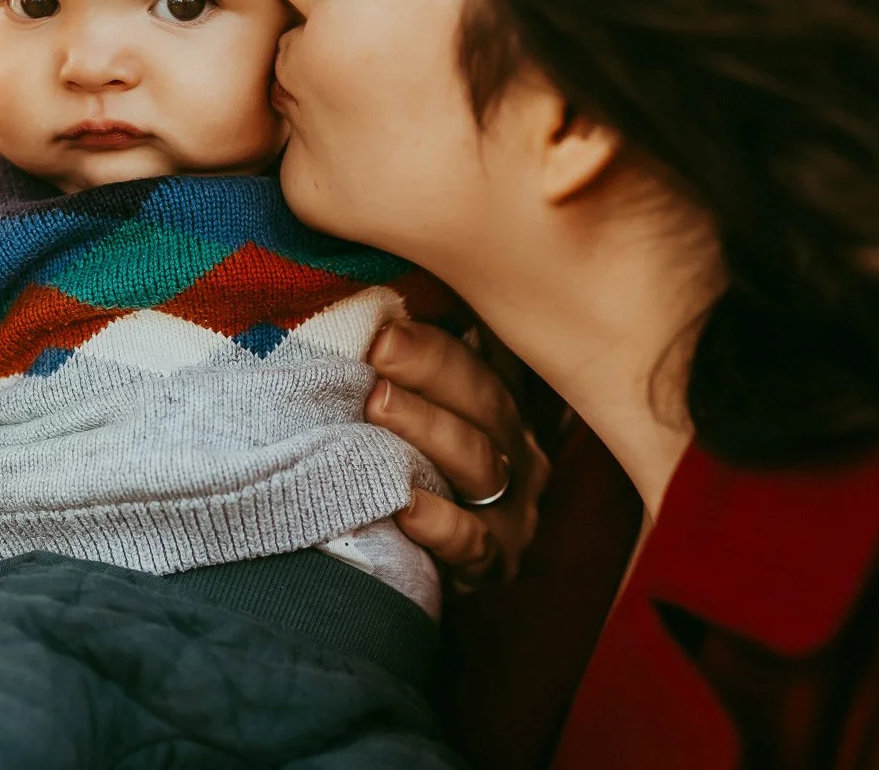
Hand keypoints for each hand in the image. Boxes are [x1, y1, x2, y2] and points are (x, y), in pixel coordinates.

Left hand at [367, 318, 549, 590]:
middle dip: (430, 367)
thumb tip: (362, 315)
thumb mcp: (403, 412)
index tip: (388, 319)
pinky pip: (473, 543)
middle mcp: (517, 448)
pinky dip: (441, 524)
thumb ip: (396, 367)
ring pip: (480, 463)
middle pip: (485, 399)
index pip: (480, 357)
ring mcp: (513, 508)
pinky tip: (406, 506)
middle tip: (380, 346)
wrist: (405, 561)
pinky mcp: (494, 563)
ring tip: (379, 406)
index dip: (437, 337)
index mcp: (497, 402)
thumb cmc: (397, 467)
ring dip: (429, 430)